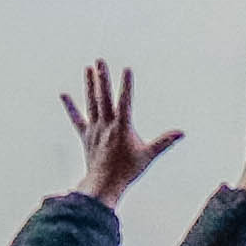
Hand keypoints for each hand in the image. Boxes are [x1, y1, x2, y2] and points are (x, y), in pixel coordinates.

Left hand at [62, 63, 179, 205]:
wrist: (104, 184)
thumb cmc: (128, 171)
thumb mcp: (148, 156)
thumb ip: (164, 142)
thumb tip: (181, 133)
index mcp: (122, 127)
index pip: (125, 102)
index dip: (126, 85)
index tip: (127, 69)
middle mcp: (106, 125)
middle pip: (103, 97)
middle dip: (102, 78)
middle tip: (99, 60)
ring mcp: (94, 129)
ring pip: (91, 103)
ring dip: (89, 85)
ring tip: (88, 69)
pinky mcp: (85, 136)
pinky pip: (77, 119)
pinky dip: (70, 107)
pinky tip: (63, 94)